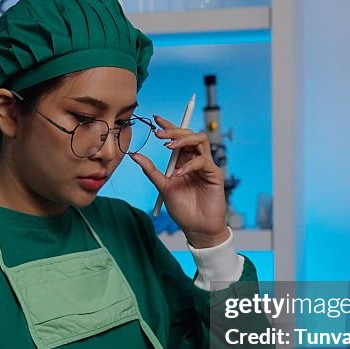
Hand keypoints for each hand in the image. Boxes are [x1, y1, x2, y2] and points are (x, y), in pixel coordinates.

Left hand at [129, 116, 228, 247]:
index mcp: (183, 161)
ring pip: (200, 141)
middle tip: (158, 134)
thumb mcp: (162, 186)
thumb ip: (150, 170)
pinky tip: (177, 174)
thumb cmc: (183, 209)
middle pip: (190, 134)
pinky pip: (203, 161)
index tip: (155, 119)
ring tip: (168, 147)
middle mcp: (196, 160)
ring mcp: (206, 166)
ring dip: (183, 140)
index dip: (168, 126)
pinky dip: (188, 165)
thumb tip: (134, 154)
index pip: (178, 138)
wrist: (197, 228)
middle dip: (174, 131)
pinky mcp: (215, 174)